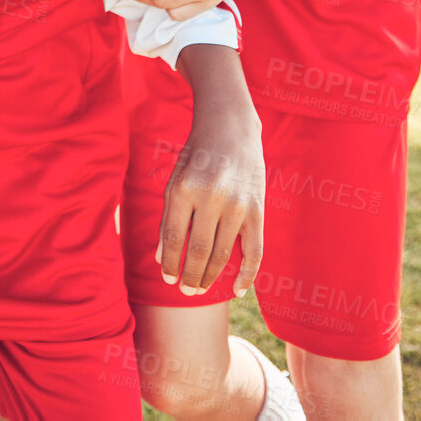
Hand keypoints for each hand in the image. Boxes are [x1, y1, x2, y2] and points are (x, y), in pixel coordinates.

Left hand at [158, 46, 264, 296]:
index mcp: (183, 189)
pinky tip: (237, 290)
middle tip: (185, 291)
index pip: (173, 238)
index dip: (170, 263)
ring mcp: (237, 205)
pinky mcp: (257, 210)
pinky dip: (247, 274)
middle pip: (198, 250)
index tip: (167, 278)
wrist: (231, 129)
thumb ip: (168, 218)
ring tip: (201, 289)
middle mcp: (211, 198)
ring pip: (223, 253)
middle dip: (190, 276)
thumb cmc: (196, 156)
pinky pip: (254, 250)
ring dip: (211, 276)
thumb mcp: (175, 180)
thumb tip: (162, 258)